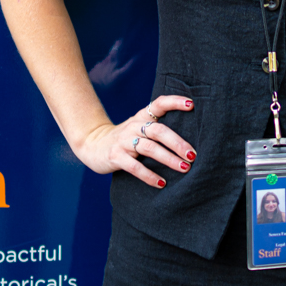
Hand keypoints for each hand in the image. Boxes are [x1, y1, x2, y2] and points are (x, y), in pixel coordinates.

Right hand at [75, 95, 196, 188]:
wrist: (92, 145)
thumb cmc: (125, 138)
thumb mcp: (139, 128)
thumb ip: (158, 128)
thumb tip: (190, 141)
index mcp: (142, 117)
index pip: (159, 104)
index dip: (174, 102)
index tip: (192, 104)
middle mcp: (133, 126)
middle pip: (159, 130)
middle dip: (178, 143)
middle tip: (193, 154)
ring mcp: (123, 141)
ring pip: (149, 148)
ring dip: (169, 159)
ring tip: (185, 168)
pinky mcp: (115, 156)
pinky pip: (135, 167)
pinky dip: (149, 176)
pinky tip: (162, 183)